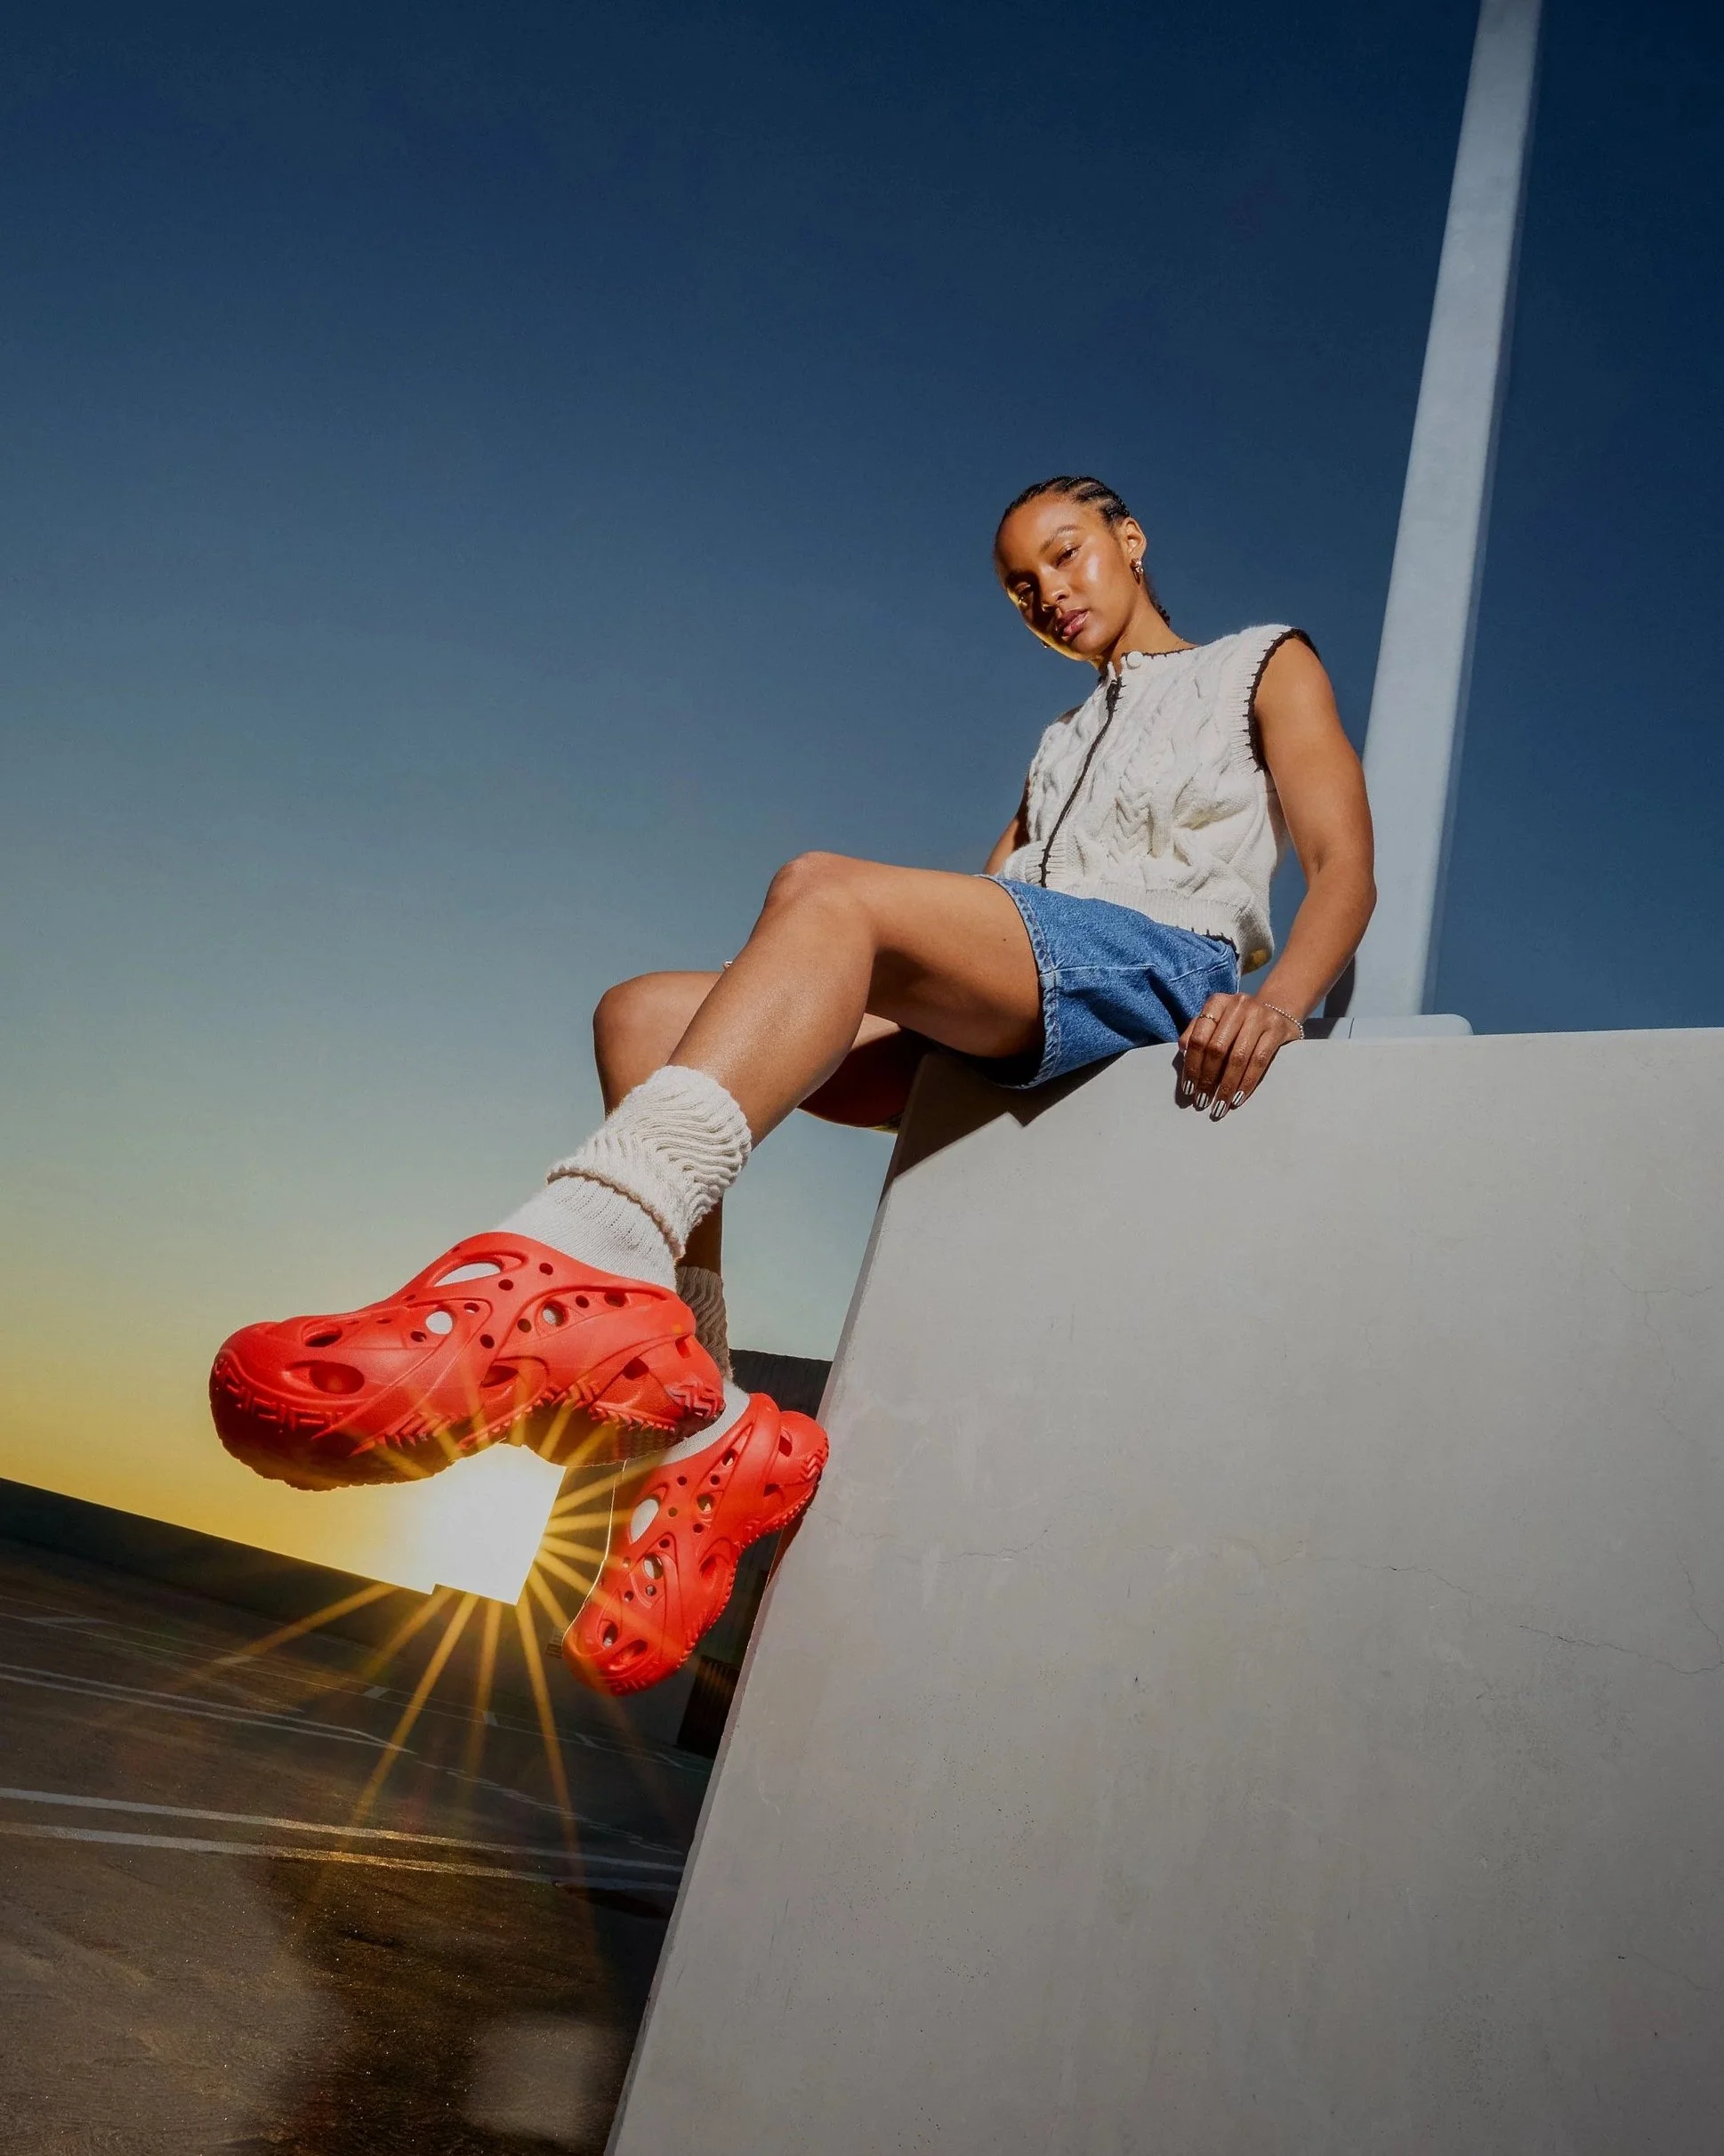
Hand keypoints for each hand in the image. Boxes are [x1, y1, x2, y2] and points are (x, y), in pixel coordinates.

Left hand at [1177, 993, 1302, 1117]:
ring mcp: (1259, 1016)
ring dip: (1226, 1086)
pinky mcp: (1276, 1029)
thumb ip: (1197, 1031)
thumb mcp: (1217, 1019)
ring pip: (1238, 1057)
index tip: (1188, 1089)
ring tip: (1219, 1105)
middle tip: (1202, 1101)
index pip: (1199, 1038)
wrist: (1278, 1008)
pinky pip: (1259, 1061)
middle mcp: (1238, 1005)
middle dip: (1207, 1079)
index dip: (1192, 1066)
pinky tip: (1238, 1098)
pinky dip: (1247, 1082)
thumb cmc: (1239, 1020)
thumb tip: (1183, 1051)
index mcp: (1217, 1003)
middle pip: (1217, 1048)